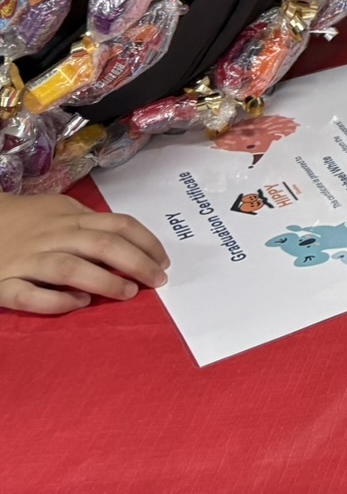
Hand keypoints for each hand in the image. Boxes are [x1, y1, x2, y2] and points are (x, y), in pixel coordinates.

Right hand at [0, 192, 169, 314]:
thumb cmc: (26, 219)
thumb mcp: (59, 209)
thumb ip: (89, 221)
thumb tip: (128, 237)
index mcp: (70, 218)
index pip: (118, 225)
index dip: (146, 243)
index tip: (163, 261)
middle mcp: (52, 237)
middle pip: (101, 246)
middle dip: (136, 263)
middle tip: (157, 280)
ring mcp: (26, 261)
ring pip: (69, 268)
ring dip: (104, 281)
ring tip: (129, 292)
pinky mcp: (2, 284)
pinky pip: (28, 296)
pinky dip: (56, 301)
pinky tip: (79, 303)